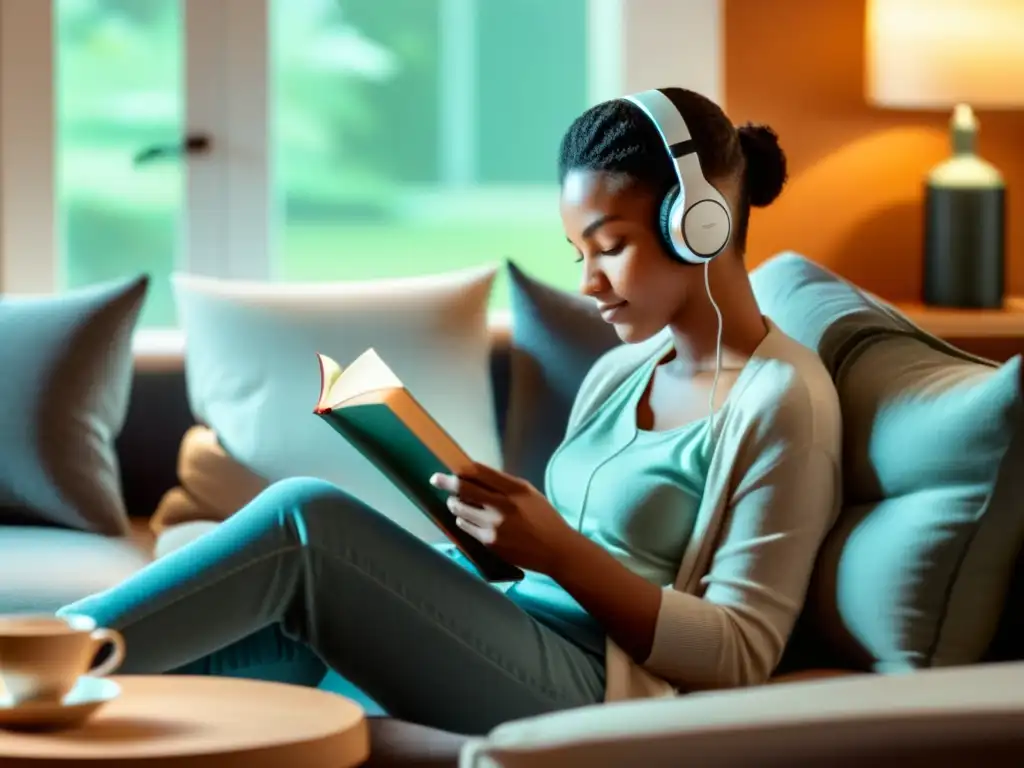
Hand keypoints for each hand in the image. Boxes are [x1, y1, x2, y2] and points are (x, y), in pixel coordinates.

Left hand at [430, 463, 577, 574]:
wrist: (556, 550)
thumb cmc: (543, 518)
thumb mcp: (528, 493)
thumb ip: (504, 484)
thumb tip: (475, 475)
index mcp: (515, 489)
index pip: (480, 472)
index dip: (460, 468)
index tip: (447, 467)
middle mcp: (503, 505)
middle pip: (464, 489)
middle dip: (446, 482)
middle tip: (436, 479)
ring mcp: (494, 525)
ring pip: (460, 509)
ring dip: (455, 504)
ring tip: (458, 503)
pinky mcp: (489, 542)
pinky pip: (465, 527)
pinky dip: (464, 521)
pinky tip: (470, 520)